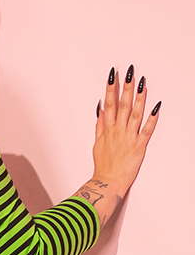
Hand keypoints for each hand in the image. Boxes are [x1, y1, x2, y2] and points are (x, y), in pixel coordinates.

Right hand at [92, 65, 159, 195]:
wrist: (108, 181)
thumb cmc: (103, 164)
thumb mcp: (97, 142)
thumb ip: (100, 124)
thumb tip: (100, 108)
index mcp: (108, 129)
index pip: (109, 103)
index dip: (111, 88)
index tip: (113, 75)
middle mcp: (118, 131)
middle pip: (122, 105)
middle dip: (126, 87)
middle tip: (129, 72)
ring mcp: (128, 138)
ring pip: (134, 114)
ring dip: (139, 98)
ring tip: (142, 83)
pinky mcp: (139, 146)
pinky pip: (146, 131)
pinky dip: (152, 119)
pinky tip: (156, 108)